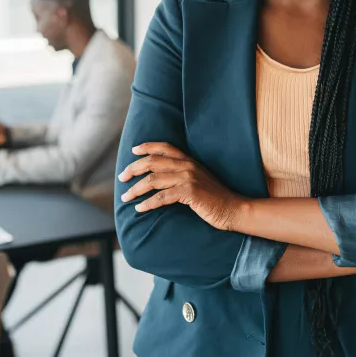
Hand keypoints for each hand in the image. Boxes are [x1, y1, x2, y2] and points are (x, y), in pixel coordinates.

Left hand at [118, 142, 242, 230]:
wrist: (233, 209)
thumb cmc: (214, 198)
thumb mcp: (198, 180)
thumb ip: (182, 174)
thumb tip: (160, 178)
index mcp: (189, 160)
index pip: (164, 147)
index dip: (147, 147)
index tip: (133, 151)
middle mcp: (187, 166)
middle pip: (152, 162)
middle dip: (133, 169)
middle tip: (122, 177)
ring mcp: (188, 178)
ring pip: (153, 179)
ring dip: (136, 189)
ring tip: (126, 196)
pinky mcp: (189, 193)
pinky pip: (161, 197)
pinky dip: (148, 203)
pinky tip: (139, 208)